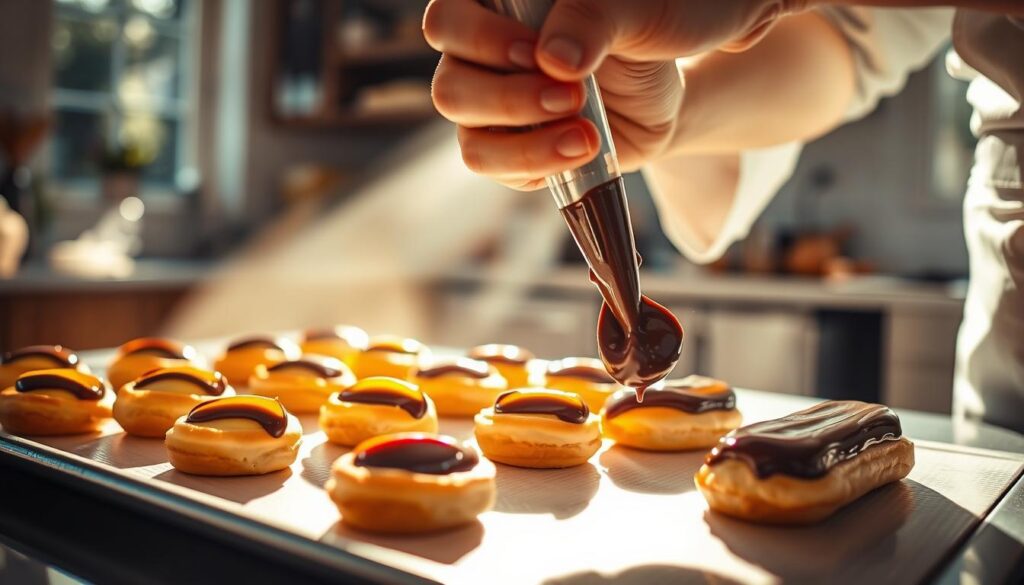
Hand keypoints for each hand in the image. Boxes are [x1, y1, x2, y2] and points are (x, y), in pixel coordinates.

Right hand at [423, 0, 799, 189]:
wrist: (664, 89)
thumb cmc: (645, 30)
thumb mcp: (635, 13)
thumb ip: (594, 19)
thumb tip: (555, 59)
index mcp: (495, 7)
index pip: (447, 20)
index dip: (482, 42)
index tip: (537, 53)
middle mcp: (479, 58)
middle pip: (449, 89)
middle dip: (511, 101)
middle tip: (572, 98)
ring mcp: (489, 110)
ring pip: (470, 141)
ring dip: (526, 147)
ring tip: (586, 137)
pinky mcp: (509, 149)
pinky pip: (499, 172)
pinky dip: (538, 168)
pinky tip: (579, 153)